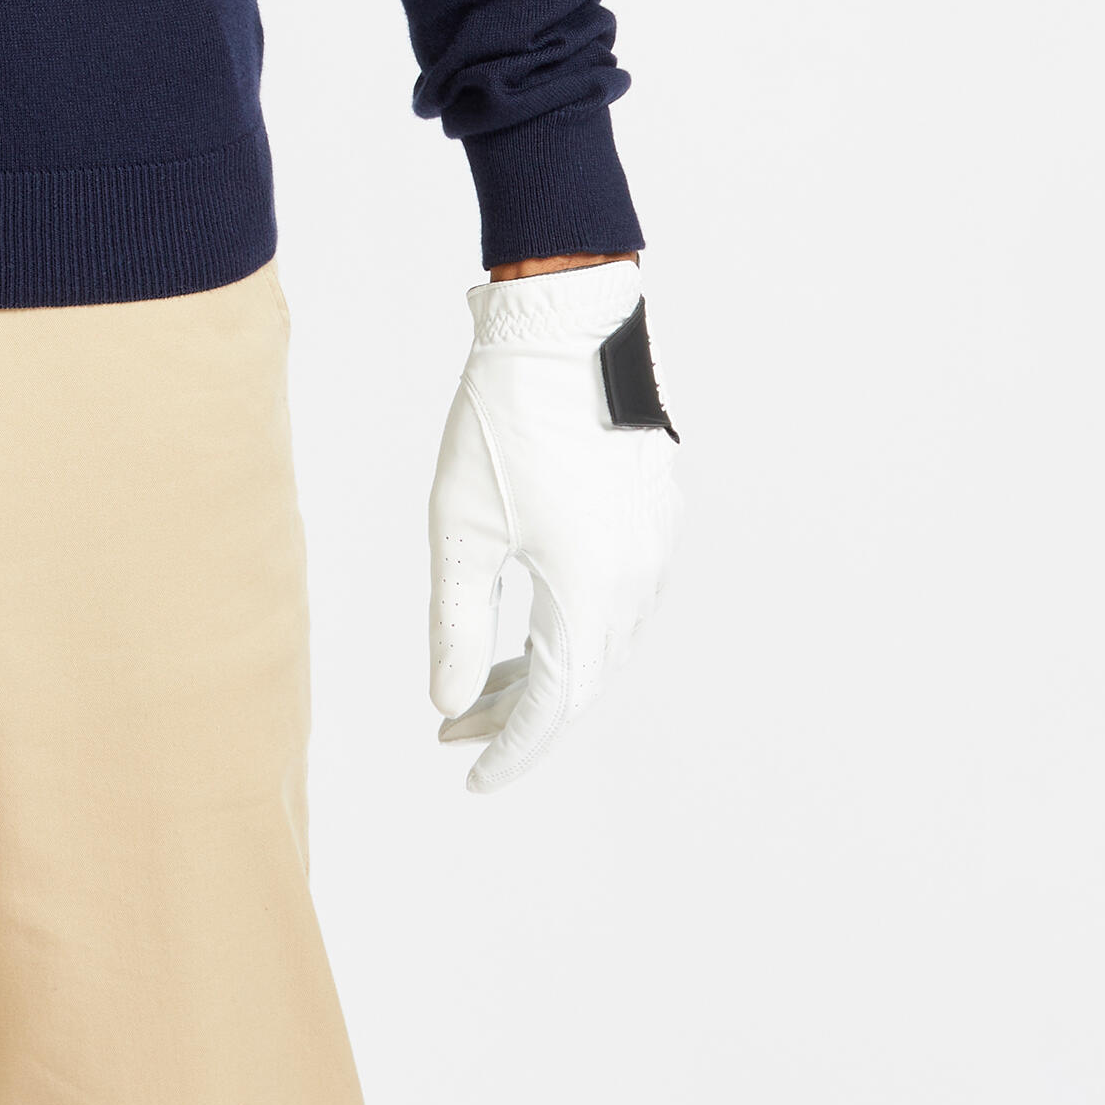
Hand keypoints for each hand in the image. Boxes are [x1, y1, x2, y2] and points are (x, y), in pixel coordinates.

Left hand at [427, 261, 683, 793]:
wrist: (563, 325)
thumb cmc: (500, 418)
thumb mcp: (458, 528)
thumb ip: (456, 625)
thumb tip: (449, 704)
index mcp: (590, 590)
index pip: (554, 708)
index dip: (511, 751)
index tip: (470, 779)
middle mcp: (636, 578)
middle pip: (584, 681)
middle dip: (518, 715)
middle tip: (454, 728)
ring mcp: (654, 545)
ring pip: (605, 642)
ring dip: (547, 672)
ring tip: (482, 682)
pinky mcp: (655, 514)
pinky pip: (620, 600)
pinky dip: (575, 628)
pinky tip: (530, 623)